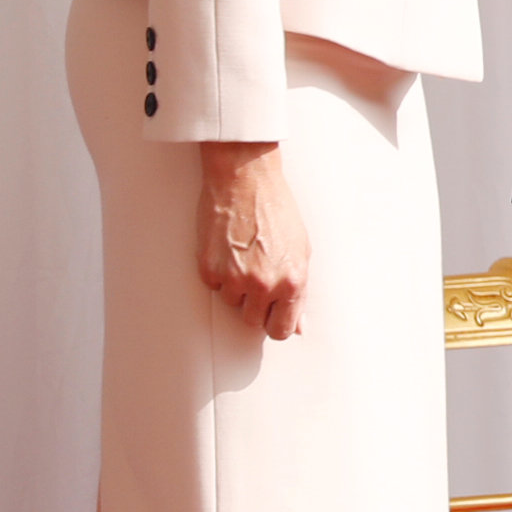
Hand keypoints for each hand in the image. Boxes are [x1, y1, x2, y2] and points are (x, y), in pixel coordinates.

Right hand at [197, 141, 309, 339]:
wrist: (246, 181)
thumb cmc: (277, 210)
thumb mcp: (301, 248)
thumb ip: (299, 290)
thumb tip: (299, 326)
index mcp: (292, 281)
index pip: (281, 330)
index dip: (276, 323)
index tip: (272, 315)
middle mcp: (264, 285)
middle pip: (253, 321)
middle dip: (255, 304)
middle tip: (257, 276)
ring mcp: (235, 278)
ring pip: (232, 303)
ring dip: (237, 286)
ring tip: (245, 255)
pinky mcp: (210, 269)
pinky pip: (214, 286)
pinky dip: (219, 272)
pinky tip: (229, 248)